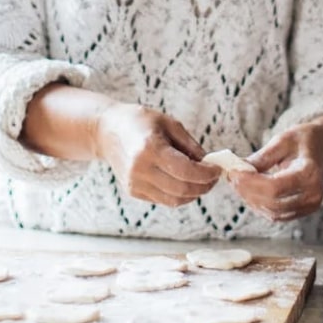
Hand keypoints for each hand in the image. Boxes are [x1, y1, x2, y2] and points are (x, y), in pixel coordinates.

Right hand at [95, 103, 219, 206]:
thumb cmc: (139, 122)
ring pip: (174, 200)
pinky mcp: (133, 191)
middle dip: (204, 186)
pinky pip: (164, 200)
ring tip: (202, 181)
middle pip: (182, 189)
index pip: (186, 170)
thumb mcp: (169, 123)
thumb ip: (190, 145)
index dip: (207, 173)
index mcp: (150, 148)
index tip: (217, 169)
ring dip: (194, 193)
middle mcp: (140, 169)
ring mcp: (134, 183)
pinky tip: (185, 182)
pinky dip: (179, 195)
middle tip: (213, 177)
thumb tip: (209, 163)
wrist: (106, 131)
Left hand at [230, 117, 322, 222]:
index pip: (275, 187)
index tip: (234, 172)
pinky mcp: (303, 211)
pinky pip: (276, 215)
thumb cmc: (304, 140)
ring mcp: (310, 206)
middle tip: (232, 176)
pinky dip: (260, 205)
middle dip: (247, 191)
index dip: (250, 183)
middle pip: (272, 203)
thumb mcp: (282, 140)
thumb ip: (261, 157)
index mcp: (310, 173)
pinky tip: (250, 190)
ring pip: (272, 213)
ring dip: (251, 200)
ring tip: (238, 182)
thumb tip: (237, 169)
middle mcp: (314, 195)